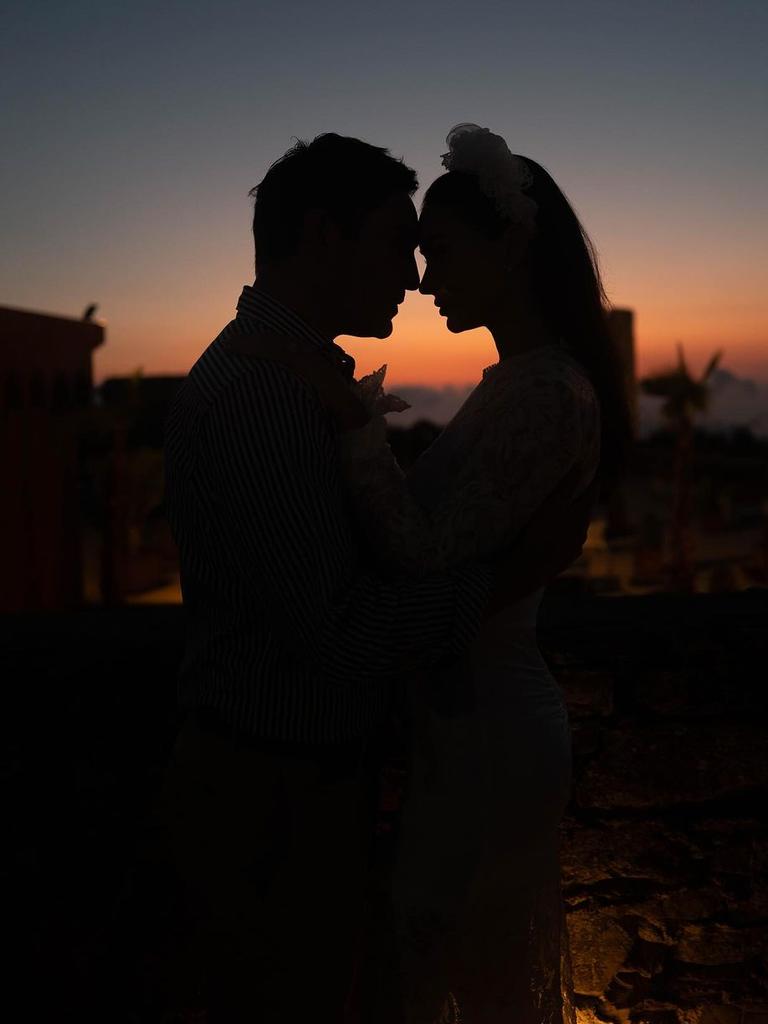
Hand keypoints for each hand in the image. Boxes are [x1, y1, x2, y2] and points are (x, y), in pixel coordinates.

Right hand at [485, 468, 597, 615]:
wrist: (532, 567)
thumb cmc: (542, 531)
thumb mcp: (552, 503)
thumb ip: (566, 486)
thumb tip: (579, 466)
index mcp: (581, 515)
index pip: (592, 495)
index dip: (592, 484)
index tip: (593, 476)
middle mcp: (583, 532)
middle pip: (585, 514)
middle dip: (580, 505)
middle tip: (574, 496)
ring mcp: (575, 548)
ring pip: (577, 531)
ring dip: (572, 524)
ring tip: (562, 520)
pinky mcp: (566, 561)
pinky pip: (568, 546)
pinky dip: (564, 540)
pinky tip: (555, 541)